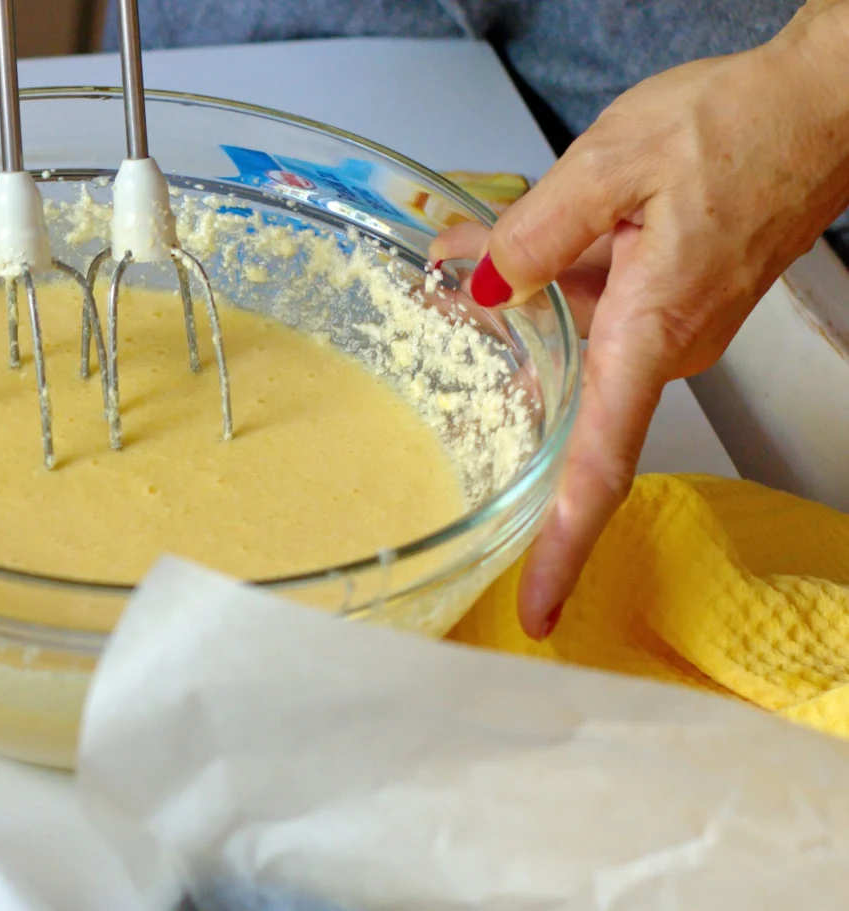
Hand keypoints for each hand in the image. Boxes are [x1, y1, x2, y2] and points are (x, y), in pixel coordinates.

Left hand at [432, 7, 848, 639]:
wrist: (826, 103)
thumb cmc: (740, 127)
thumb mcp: (610, 165)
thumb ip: (535, 234)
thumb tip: (482, 286)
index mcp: (652, 333)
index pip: (599, 469)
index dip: (563, 547)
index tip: (537, 611)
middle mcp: (668, 348)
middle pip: (567, 395)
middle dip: (504, 371)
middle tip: (453, 296)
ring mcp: (677, 328)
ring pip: (578, 342)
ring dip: (525, 308)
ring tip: (469, 249)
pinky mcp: (679, 300)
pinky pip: (602, 310)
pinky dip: (557, 286)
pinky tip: (518, 242)